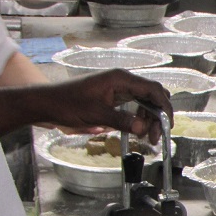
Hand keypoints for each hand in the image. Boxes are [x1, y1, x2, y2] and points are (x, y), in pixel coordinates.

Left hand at [46, 69, 172, 143]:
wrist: (47, 103)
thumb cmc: (67, 103)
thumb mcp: (96, 114)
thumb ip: (122, 120)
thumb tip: (142, 127)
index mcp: (120, 78)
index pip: (153, 89)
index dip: (164, 107)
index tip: (168, 124)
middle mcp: (122, 80)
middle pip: (153, 95)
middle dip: (159, 115)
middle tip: (156, 135)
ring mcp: (119, 88)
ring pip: (145, 102)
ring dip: (150, 119)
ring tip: (147, 137)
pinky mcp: (114, 97)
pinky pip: (135, 106)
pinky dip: (139, 118)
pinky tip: (137, 130)